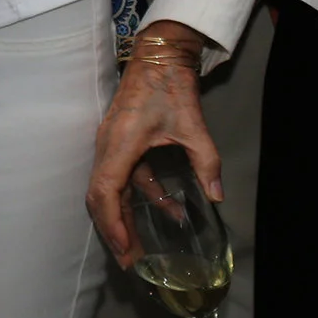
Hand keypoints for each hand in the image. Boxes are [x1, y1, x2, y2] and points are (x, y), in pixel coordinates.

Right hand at [88, 21, 222, 262]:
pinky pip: (123, 176)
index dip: (113, 223)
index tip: (126, 249)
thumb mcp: (193, 126)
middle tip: (131, 262)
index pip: (106, 192)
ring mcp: (110, 144)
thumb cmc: (171, 87)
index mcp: (120, 144)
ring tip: (140, 247)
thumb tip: (217, 197)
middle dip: (113, 231)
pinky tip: (166, 209)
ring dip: (123, 217)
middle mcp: (107, 147)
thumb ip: (206, 162)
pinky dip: (138, 196)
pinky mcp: (118, 142)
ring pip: (109, 190)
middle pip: (100, 197)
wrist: (158, 55)